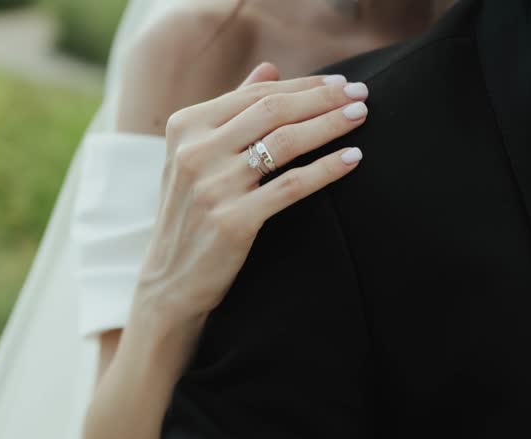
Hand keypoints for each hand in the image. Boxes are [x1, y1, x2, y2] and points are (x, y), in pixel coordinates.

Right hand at [129, 63, 369, 346]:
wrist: (170, 279)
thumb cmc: (191, 212)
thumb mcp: (199, 155)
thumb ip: (233, 110)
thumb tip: (269, 68)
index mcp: (186, 126)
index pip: (256, 95)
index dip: (303, 85)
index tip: (339, 82)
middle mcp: (196, 151)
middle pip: (273, 111)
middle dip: (323, 98)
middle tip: (361, 91)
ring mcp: (212, 186)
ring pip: (285, 142)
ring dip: (329, 125)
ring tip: (361, 115)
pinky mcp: (232, 220)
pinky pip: (290, 186)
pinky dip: (326, 169)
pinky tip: (353, 158)